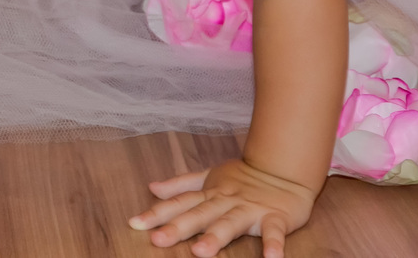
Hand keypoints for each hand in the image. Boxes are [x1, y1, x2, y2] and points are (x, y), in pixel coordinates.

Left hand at [128, 158, 318, 257]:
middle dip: (178, 228)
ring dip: (216, 237)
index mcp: (209, 194)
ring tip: (200, 253)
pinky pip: (274, 232)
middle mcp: (225, 201)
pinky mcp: (275, 216)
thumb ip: (181, 185)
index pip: (179, 203)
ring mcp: (250, 209)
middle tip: (157, 240)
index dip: (156, 213)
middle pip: (199, 215)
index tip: (134, 224)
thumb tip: (152, 188)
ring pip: (230, 223)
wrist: (283, 169)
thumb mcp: (208, 177)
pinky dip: (273, 245)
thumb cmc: (243, 178)